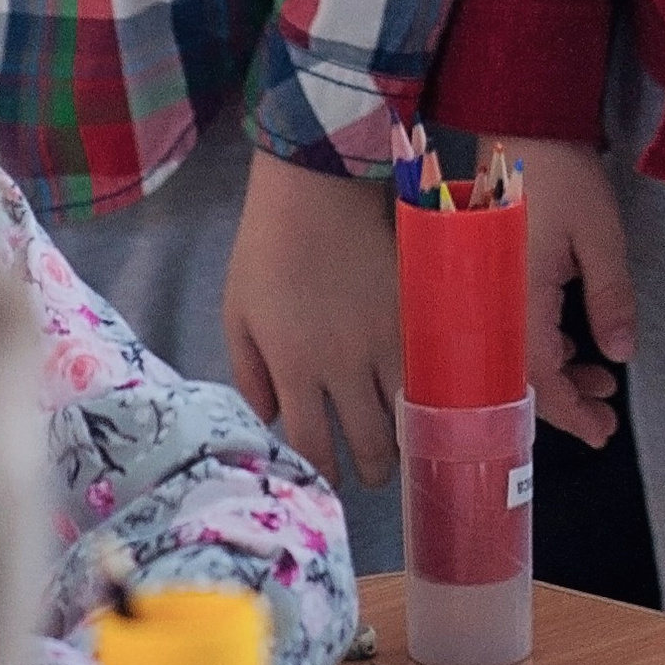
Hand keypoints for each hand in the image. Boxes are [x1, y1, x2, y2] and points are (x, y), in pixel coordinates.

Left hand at [221, 153, 401, 487]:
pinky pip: (427, 371)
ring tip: (402, 439)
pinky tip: (423, 398)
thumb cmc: (266, 247)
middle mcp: (343, 366)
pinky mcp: (413, 311)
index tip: (330, 480)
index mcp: (295, 368)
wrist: (316, 184)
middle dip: (372, 471)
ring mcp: (385, 339)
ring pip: (408, 415)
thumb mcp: (236, 312)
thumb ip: (249, 374)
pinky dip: (427, 393)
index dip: (324, 475)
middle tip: (371, 468)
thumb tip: (271, 420)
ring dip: (405, 438)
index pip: (314, 449)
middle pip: (370, 446)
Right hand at [506, 135, 636, 446]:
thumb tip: (621, 355)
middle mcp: (492, 305)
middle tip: (607, 413)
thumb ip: (610, 296)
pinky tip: (572, 345)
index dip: (572, 413)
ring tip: (601, 379)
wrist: (521, 122)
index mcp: (516, 301)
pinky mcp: (487, 278)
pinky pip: (509, 331)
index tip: (603, 434)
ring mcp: (486, 292)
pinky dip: (541, 347)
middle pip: (523, 378)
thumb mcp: (600, 235)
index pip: (541, 381)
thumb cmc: (563, 174)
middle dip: (568, 401)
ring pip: (516, 357)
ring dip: (558, 374)